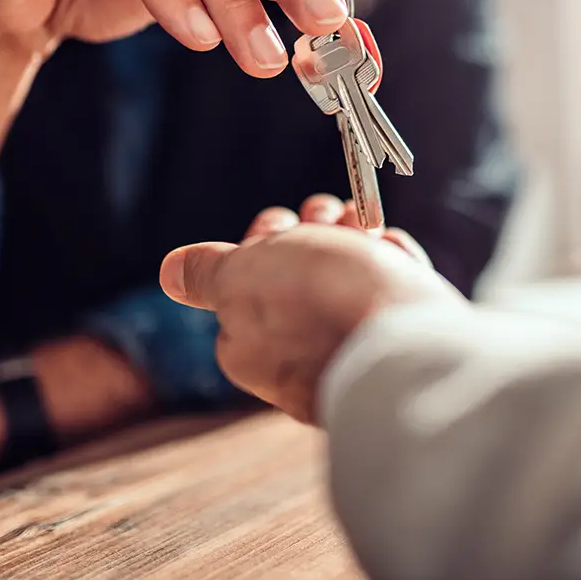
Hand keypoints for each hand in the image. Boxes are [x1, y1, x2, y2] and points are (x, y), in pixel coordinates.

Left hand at [159, 195, 464, 423]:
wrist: (411, 343)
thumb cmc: (321, 300)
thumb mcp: (244, 273)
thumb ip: (207, 273)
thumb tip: (169, 273)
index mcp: (247, 349)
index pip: (247, 284)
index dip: (266, 242)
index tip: (284, 226)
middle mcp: (295, 363)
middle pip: (300, 281)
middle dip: (317, 235)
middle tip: (330, 216)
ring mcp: (350, 360)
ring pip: (350, 286)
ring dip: (359, 242)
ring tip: (370, 230)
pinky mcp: (400, 352)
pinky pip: (391, 302)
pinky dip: (396, 271)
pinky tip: (398, 259)